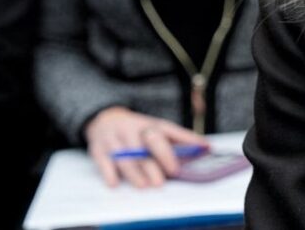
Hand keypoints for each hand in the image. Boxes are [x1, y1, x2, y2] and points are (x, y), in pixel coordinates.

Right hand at [84, 106, 209, 187]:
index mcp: (151, 125)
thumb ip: (179, 140)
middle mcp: (134, 129)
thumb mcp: (157, 129)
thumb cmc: (138, 131)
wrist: (105, 119)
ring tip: (145, 186)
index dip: (186, 140)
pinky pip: (102, 160)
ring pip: (126, 155)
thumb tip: (206, 148)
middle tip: (168, 174)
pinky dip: (109, 172)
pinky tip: (115, 183)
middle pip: (148, 141)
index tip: (199, 151)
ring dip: (135, 172)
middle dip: (159, 158)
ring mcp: (115, 138)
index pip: (170, 130)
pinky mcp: (98, 149)